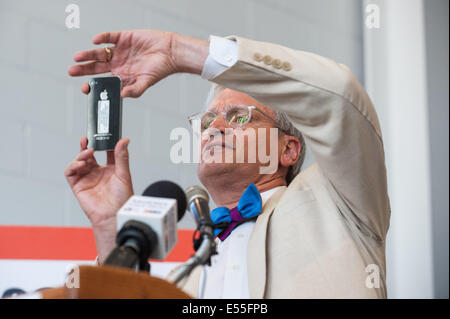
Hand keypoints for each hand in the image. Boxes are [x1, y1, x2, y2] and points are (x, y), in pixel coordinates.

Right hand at [65, 137, 132, 261]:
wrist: (114, 215)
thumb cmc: (122, 198)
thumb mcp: (124, 174)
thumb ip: (122, 157)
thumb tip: (124, 140)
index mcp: (110, 169)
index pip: (105, 151)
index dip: (103, 142)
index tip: (102, 133)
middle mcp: (98, 172)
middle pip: (89, 154)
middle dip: (87, 145)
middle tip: (88, 138)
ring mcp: (87, 178)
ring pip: (79, 161)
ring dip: (81, 155)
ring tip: (87, 152)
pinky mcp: (78, 185)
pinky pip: (70, 172)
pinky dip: (73, 166)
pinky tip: (81, 164)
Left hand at [68, 30, 208, 97]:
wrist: (170, 52)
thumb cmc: (161, 69)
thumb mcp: (146, 82)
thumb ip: (134, 90)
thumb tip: (121, 96)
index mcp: (122, 76)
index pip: (103, 81)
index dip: (93, 84)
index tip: (85, 87)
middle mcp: (118, 64)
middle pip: (97, 67)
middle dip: (84, 69)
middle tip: (72, 71)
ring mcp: (120, 51)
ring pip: (99, 53)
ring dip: (88, 55)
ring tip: (78, 57)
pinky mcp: (124, 38)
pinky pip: (109, 37)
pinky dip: (102, 38)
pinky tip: (96, 41)